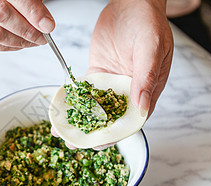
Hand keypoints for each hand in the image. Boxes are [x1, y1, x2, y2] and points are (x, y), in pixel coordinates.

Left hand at [53, 0, 172, 149]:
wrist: (132, 3)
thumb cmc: (148, 23)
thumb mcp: (151, 49)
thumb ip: (146, 77)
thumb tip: (141, 106)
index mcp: (147, 91)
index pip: (131, 120)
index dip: (114, 135)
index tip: (97, 145)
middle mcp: (129, 91)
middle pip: (110, 119)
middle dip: (91, 133)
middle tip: (72, 143)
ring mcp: (112, 83)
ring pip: (95, 108)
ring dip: (79, 120)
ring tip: (60, 131)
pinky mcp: (98, 74)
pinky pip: (84, 91)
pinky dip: (73, 101)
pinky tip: (61, 109)